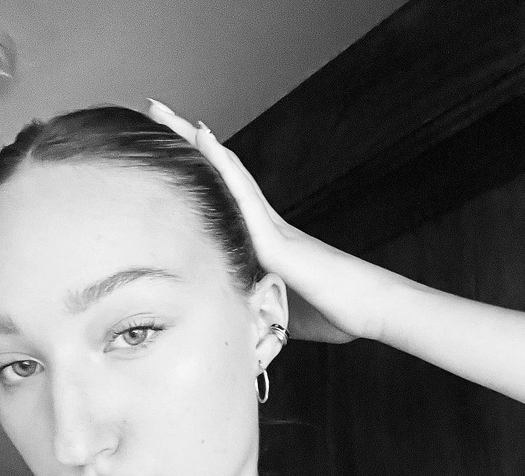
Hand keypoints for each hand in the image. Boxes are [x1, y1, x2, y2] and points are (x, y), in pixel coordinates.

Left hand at [145, 100, 356, 342]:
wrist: (371, 307)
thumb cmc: (334, 310)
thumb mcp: (281, 310)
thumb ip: (258, 303)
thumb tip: (237, 316)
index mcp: (265, 244)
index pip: (223, 200)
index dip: (198, 174)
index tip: (166, 151)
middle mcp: (266, 226)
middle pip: (220, 175)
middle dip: (186, 145)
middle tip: (153, 110)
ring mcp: (272, 228)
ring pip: (227, 175)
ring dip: (196, 142)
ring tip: (161, 110)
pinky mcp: (277, 241)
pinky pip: (243, 196)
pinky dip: (222, 165)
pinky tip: (202, 137)